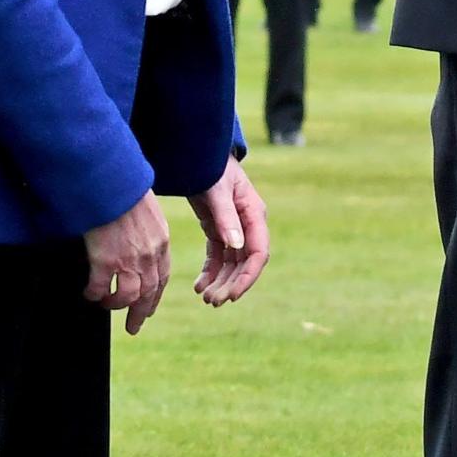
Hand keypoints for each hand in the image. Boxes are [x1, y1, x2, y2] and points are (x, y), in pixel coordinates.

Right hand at [82, 191, 169, 334]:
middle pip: (149, 293)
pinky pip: (100, 288)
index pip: (162, 277)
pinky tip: (89, 294)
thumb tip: (137, 237)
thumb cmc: (123, 189)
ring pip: (127, 296)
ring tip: (105, 304)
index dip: (155, 296)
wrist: (109, 182)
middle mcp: (149, 256)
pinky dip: (94, 294)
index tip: (149, 308)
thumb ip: (146, 228)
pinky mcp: (106, 261)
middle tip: (133, 327)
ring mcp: (128, 260)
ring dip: (116, 305)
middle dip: (140, 313)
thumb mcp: (146, 209)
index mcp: (160, 242)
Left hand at [189, 161, 269, 304]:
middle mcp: (248, 224)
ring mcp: (235, 228)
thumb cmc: (211, 168)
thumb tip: (236, 247)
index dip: (247, 277)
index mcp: (254, 214)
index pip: (258, 253)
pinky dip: (210, 272)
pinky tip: (199, 286)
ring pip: (231, 264)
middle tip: (212, 302)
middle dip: (230, 284)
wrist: (198, 154)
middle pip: (245, 263)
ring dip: (220, 282)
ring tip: (205, 298)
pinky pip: (218, 257)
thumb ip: (226, 218)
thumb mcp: (217, 190)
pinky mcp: (219, 229)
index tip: (232, 295)